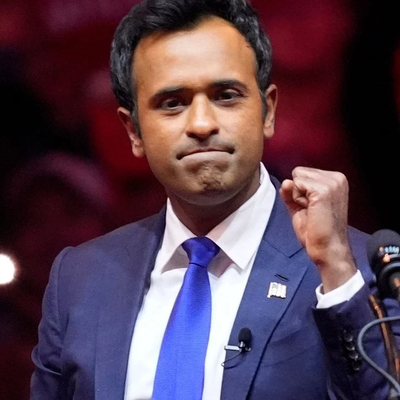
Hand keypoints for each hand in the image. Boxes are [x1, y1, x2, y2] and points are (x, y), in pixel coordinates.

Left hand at [279, 166, 356, 292]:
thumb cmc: (316, 231)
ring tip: (312, 211)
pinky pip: (296, 184)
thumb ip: (292, 193)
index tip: (313, 208)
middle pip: (298, 172)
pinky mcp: (323, 190)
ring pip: (296, 177)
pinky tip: (310, 211)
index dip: (300, 192)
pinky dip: (297, 199)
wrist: (328, 249)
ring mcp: (331, 183)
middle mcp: (337, 177)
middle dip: (298, 192)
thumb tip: (285, 182)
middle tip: (312, 210)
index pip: (302, 172)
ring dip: (298, 196)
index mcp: (336, 179)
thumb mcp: (301, 206)